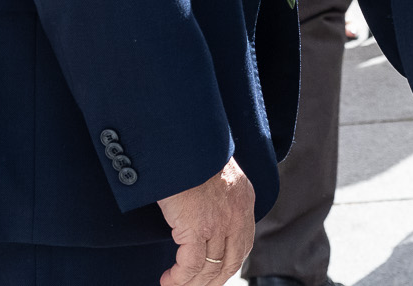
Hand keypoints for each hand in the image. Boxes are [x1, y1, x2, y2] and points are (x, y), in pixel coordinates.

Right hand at [157, 158, 255, 285]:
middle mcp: (237, 215)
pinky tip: (168, 279)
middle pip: (228, 263)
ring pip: (209, 268)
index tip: (212, 276)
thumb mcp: (218, 176)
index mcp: (244, 202)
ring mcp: (219, 223)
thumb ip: (220, 198)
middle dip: (211, 281)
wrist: (184, 141)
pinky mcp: (198, 227)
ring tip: (174, 284)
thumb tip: (207, 217)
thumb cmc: (193, 154)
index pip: (242, 246)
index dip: (226, 267)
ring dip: (190, 283)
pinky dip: (179, 277)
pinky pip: (191, 265)